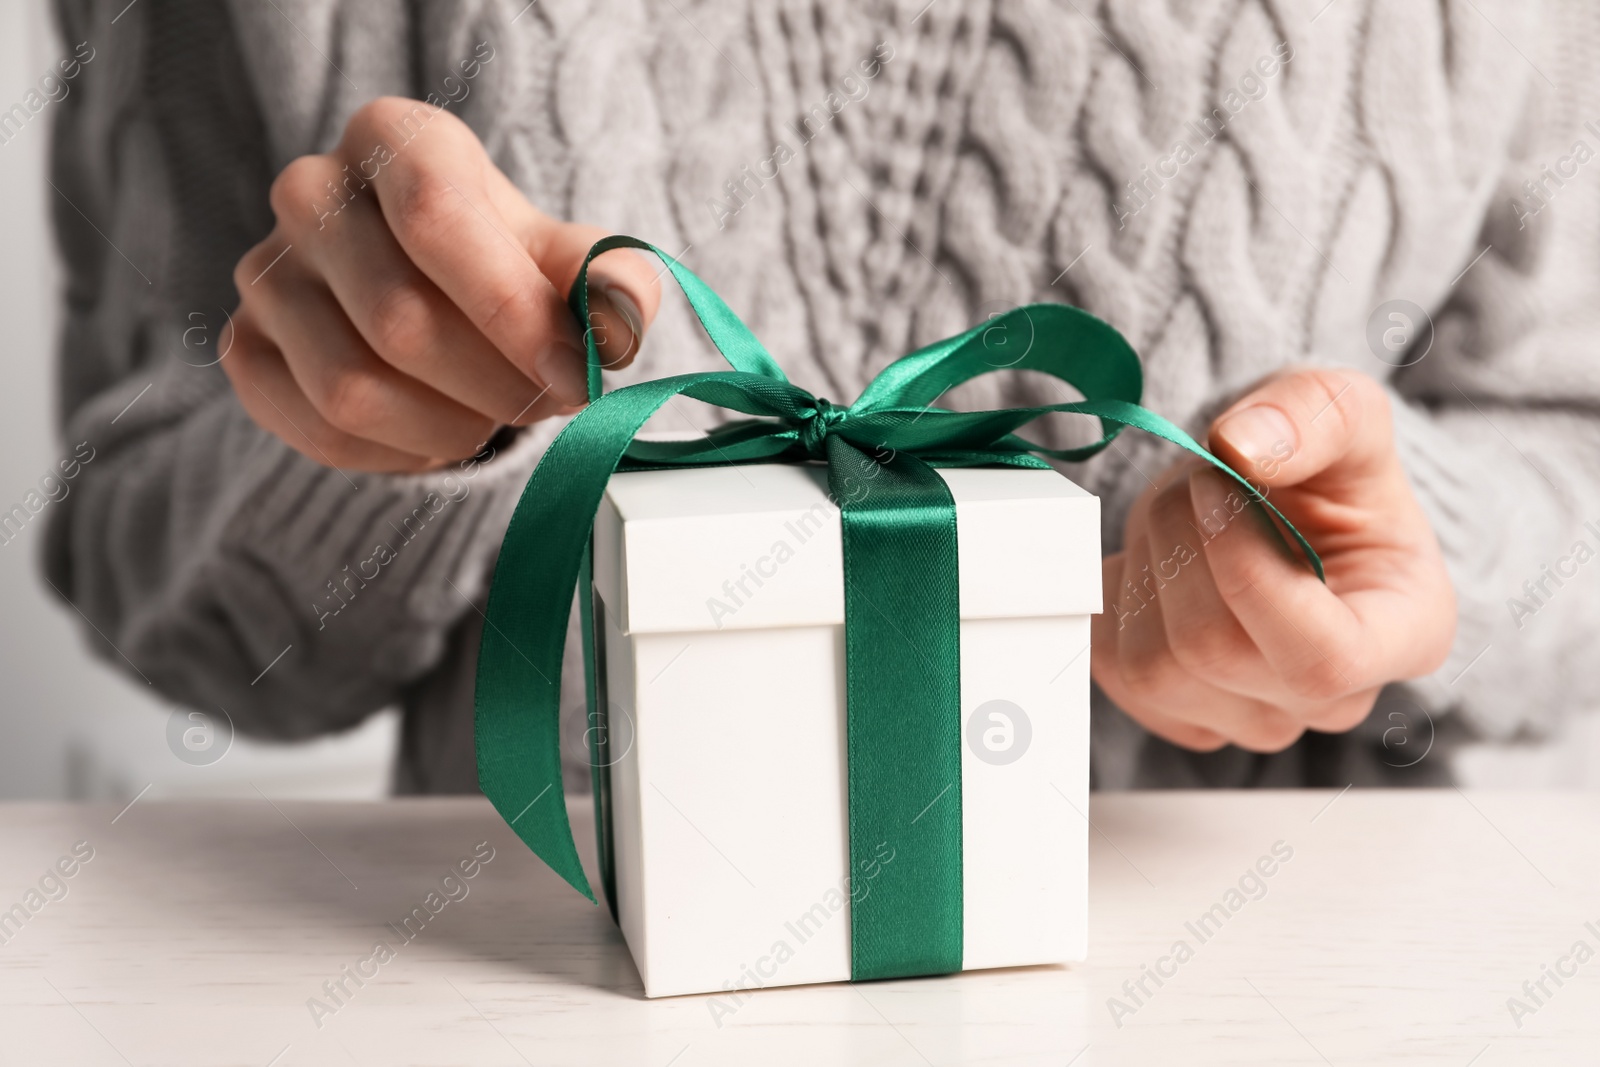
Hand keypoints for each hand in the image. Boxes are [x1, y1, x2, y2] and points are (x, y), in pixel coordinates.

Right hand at [224, 97, 659, 471]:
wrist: (438, 295)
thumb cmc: (506, 266)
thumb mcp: (571, 259)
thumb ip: (610, 277)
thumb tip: (620, 313)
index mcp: (394, 138)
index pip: (436, 217)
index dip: (511, 311)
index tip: (572, 374)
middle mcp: (311, 192)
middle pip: (399, 319)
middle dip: (494, 385)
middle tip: (544, 400)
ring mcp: (266, 272)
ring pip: (352, 388)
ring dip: (448, 426)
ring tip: (490, 412)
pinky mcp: (246, 348)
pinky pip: (320, 431)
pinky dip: (396, 452)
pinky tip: (436, 428)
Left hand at [1091, 368, 1455, 751]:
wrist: (1279, 504)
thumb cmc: (1327, 468)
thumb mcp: (1344, 411)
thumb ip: (1312, 414)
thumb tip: (1241, 447)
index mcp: (1406, 635)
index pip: (1320, 659)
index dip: (1245, 571)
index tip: (1218, 486)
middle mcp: (1332, 702)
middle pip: (1212, 650)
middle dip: (1180, 540)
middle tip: (1197, 479)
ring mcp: (1252, 721)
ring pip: (1153, 665)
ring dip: (1145, 565)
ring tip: (1182, 516)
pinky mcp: (1179, 715)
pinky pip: (1112, 666)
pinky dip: (1117, 599)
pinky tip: (1160, 562)